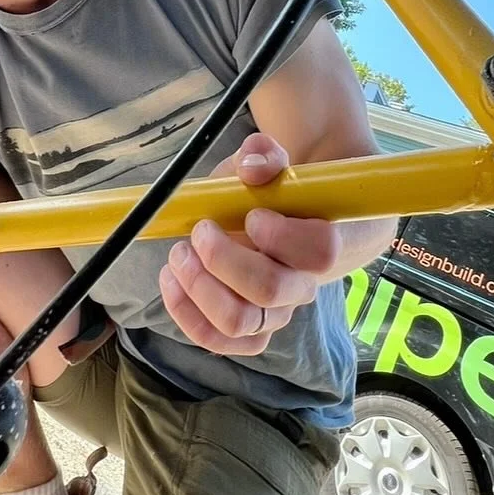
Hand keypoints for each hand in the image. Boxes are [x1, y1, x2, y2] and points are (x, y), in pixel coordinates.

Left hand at [158, 132, 342, 355]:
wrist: (278, 225)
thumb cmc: (272, 193)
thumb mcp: (267, 163)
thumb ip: (264, 155)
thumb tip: (252, 168)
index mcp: (323, 239)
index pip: (320, 251)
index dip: (282, 236)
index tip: (250, 215)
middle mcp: (302, 283)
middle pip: (270, 289)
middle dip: (223, 259)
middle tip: (200, 229)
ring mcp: (275, 312)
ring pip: (240, 321)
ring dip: (198, 287)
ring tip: (179, 253)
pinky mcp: (247, 330)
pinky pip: (218, 340)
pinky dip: (186, 313)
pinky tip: (170, 279)